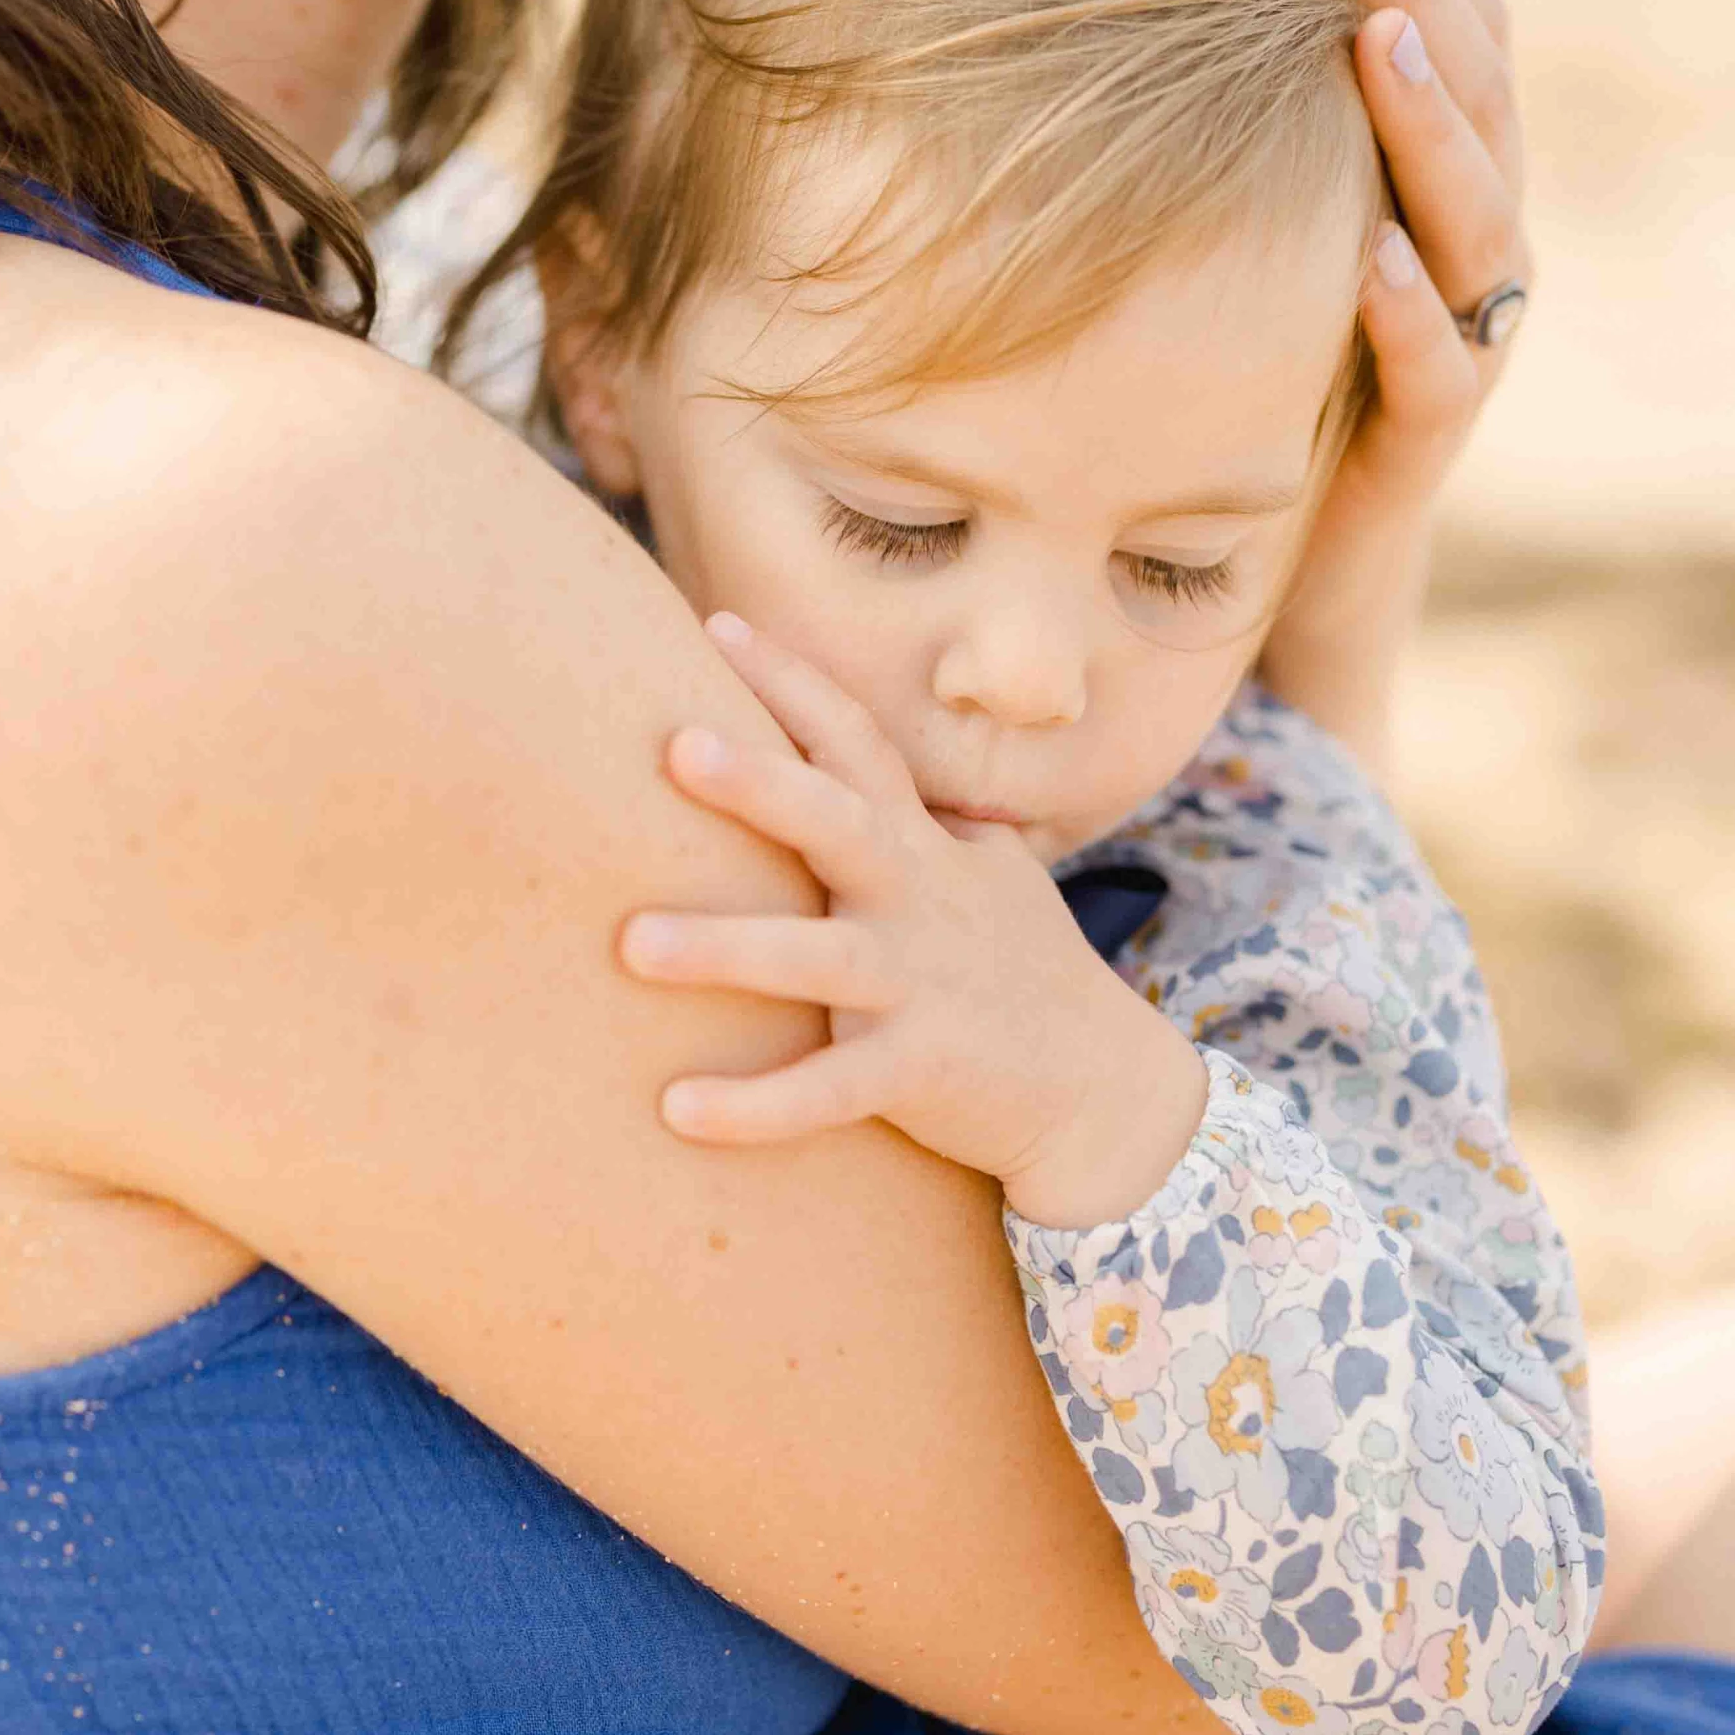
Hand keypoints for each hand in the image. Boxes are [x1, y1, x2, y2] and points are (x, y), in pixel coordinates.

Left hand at [627, 612, 1208, 1227]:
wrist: (1104, 1092)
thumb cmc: (1021, 968)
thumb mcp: (982, 872)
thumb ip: (915, 817)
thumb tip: (849, 755)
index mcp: (920, 845)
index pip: (856, 741)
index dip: (791, 681)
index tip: (718, 622)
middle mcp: (916, 899)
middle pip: (835, 822)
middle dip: (758, 783)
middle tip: (674, 743)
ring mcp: (918, 983)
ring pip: (814, 959)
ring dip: (723, 951)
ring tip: (629, 943)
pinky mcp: (920, 1070)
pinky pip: (828, 1091)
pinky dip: (755, 1107)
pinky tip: (674, 1111)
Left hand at [1259, 0, 1529, 766]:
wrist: (1283, 581)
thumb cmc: (1235, 369)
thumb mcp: (1233, 219)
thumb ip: (1222, 108)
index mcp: (1428, 174)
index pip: (1451, 30)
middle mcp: (1461, 243)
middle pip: (1473, 92)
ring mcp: (1455, 340)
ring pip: (1474, 216)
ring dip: (1424, 121)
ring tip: (1369, 36)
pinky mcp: (1423, 446)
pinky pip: (1436, 370)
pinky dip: (1406, 309)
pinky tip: (1366, 253)